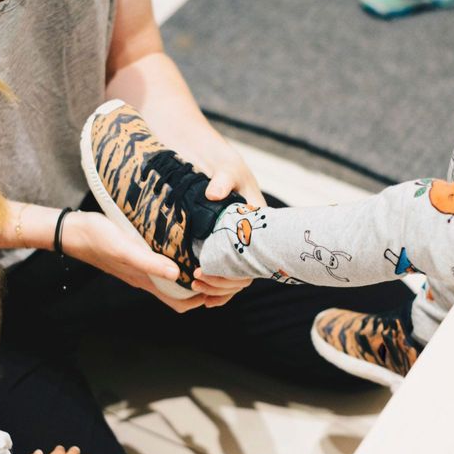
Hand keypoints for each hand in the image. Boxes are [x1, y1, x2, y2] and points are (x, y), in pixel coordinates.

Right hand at [63, 211, 206, 312]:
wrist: (73, 231)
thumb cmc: (97, 238)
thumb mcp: (125, 248)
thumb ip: (149, 262)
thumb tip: (178, 274)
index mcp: (146, 281)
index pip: (181, 302)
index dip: (201, 297)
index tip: (216, 280)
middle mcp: (146, 278)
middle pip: (182, 294)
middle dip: (202, 287)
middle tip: (217, 267)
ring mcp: (142, 268)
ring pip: (173, 280)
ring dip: (191, 273)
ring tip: (206, 255)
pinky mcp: (137, 256)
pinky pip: (163, 265)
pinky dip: (177, 261)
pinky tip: (183, 244)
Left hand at [191, 142, 262, 307]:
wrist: (205, 157)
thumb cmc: (222, 162)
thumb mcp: (226, 167)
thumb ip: (223, 179)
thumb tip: (214, 192)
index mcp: (258, 222)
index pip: (256, 256)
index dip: (237, 271)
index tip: (212, 272)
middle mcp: (249, 237)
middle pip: (244, 272)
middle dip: (223, 281)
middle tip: (198, 278)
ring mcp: (235, 243)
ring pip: (234, 276)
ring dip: (217, 286)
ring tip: (195, 284)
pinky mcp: (219, 245)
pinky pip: (224, 272)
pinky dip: (215, 287)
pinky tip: (202, 295)